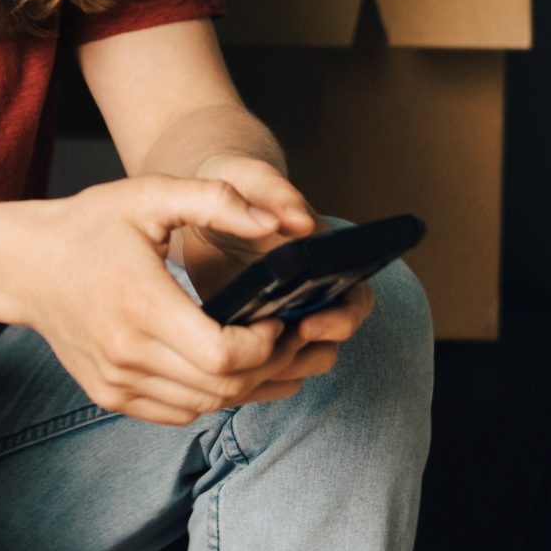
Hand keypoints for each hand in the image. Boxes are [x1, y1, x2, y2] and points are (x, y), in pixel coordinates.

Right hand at [2, 175, 319, 426]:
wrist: (22, 266)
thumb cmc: (89, 225)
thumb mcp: (150, 195)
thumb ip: (217, 200)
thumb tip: (278, 222)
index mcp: (142, 306)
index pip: (223, 355)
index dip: (264, 346)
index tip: (277, 319)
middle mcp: (128, 354)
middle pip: (222, 387)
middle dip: (268, 367)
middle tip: (287, 338)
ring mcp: (117, 382)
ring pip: (205, 406)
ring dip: (244, 386)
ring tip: (262, 351)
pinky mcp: (111, 396)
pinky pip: (179, 412)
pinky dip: (208, 395)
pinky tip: (220, 365)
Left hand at [177, 156, 376, 407]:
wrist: (194, 196)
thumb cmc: (231, 178)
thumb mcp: (248, 175)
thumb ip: (274, 192)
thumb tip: (303, 222)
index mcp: (324, 257)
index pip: (356, 298)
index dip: (342, 319)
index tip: (308, 324)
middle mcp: (308, 292)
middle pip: (327, 343)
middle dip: (306, 355)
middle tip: (268, 352)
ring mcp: (277, 315)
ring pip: (293, 362)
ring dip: (273, 370)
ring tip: (238, 365)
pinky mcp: (244, 331)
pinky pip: (256, 367)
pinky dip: (245, 375)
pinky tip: (216, 371)